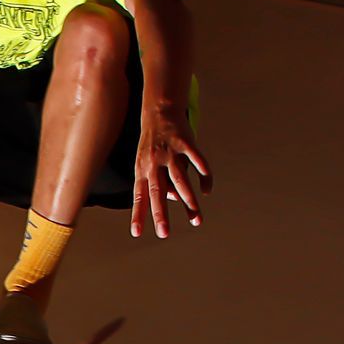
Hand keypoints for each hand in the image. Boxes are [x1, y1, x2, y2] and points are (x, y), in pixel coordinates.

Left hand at [131, 109, 211, 238]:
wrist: (159, 111)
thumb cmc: (153, 144)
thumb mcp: (148, 163)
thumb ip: (160, 182)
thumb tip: (174, 200)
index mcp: (142, 170)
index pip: (139, 196)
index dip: (138, 214)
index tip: (137, 233)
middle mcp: (153, 162)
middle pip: (157, 191)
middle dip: (160, 213)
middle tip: (164, 233)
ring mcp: (169, 151)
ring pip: (179, 179)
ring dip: (187, 199)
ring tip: (195, 218)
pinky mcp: (184, 141)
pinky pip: (196, 159)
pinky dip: (203, 174)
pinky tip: (207, 189)